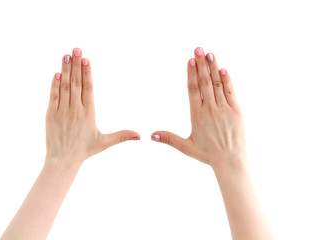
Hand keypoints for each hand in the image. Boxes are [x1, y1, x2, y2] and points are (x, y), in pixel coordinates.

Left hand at [46, 48, 139, 165]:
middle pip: (77, 83)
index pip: (89, 89)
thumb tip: (140, 136)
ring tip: (66, 55)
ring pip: (65, 87)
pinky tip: (57, 73)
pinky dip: (55, 84)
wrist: (63, 160)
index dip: (87, 73)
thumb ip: (122, 136)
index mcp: (89, 114)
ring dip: (65, 70)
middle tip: (77, 49)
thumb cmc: (85, 150)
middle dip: (77, 65)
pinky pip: (54, 96)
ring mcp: (62, 111)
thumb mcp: (105, 142)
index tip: (87, 59)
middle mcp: (75, 110)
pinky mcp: (51, 115)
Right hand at [151, 47, 245, 170]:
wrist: (231, 161)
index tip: (190, 60)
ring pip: (217, 84)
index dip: (191, 74)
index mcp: (197, 115)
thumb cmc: (208, 154)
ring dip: (213, 68)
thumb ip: (169, 139)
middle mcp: (210, 109)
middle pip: (204, 82)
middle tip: (198, 48)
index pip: (192, 90)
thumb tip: (151, 135)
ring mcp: (224, 109)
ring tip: (209, 54)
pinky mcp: (236, 111)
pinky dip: (226, 79)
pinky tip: (223, 69)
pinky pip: (230, 91)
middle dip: (201, 64)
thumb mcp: (186, 147)